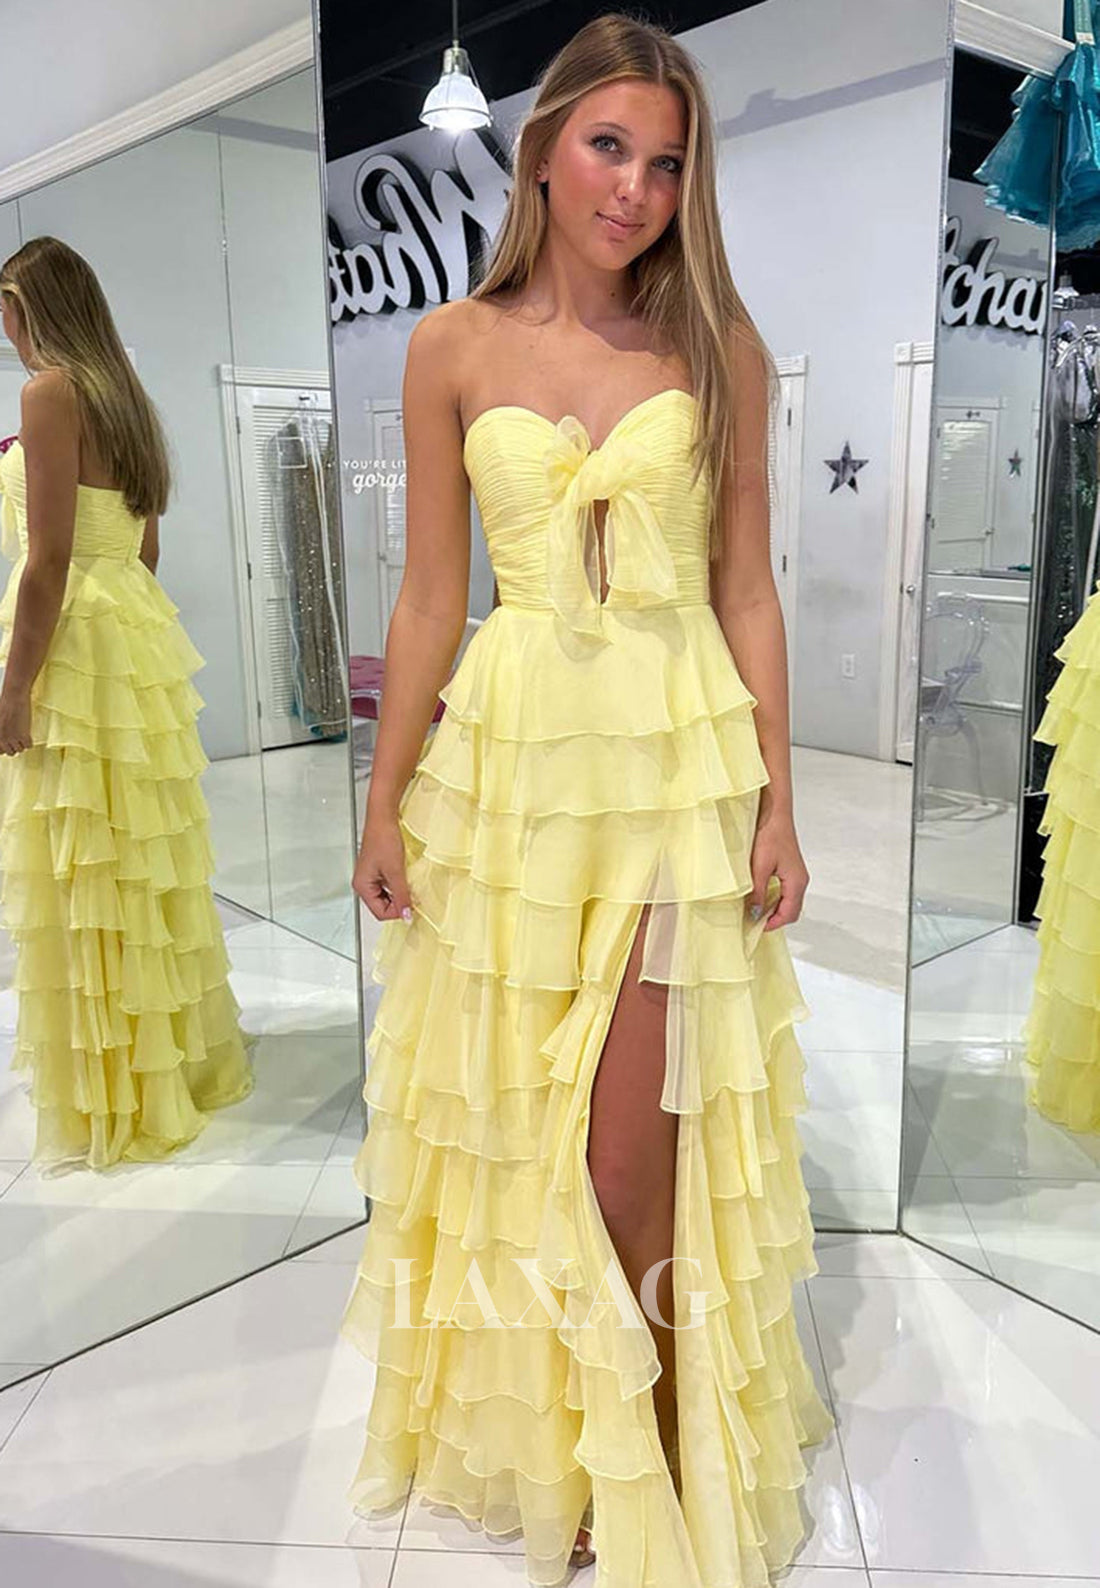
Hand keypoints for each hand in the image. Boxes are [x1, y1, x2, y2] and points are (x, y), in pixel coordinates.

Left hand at [0, 691, 31, 755]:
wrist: (14, 697)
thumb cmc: (4, 705)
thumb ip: (0, 732)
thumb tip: (4, 742)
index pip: (0, 751)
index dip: (4, 747)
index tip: (9, 743)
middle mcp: (2, 739)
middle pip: (10, 752)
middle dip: (13, 746)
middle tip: (17, 737)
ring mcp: (12, 738)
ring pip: (20, 750)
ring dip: (22, 743)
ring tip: (22, 734)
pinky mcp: (23, 735)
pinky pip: (28, 746)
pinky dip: (29, 741)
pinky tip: (27, 734)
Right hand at [352, 812, 416, 922]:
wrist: (383, 818)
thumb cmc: (383, 838)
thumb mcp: (395, 871)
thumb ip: (401, 895)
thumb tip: (406, 914)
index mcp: (362, 886)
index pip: (380, 912)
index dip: (397, 912)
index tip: (412, 907)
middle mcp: (363, 883)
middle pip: (382, 906)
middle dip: (398, 903)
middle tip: (412, 895)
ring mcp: (371, 877)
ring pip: (387, 897)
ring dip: (399, 893)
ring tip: (408, 883)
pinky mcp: (378, 870)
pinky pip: (389, 886)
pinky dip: (398, 885)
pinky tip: (405, 877)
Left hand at [748, 798, 807, 931]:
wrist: (774, 813)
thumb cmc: (769, 836)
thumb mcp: (759, 867)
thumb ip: (758, 892)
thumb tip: (755, 913)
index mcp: (797, 882)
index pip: (790, 914)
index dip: (773, 924)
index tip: (755, 928)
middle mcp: (800, 880)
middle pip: (791, 910)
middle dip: (773, 918)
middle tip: (753, 920)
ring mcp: (797, 874)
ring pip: (788, 901)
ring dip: (773, 908)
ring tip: (753, 909)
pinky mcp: (790, 869)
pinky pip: (785, 891)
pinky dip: (773, 898)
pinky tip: (758, 894)